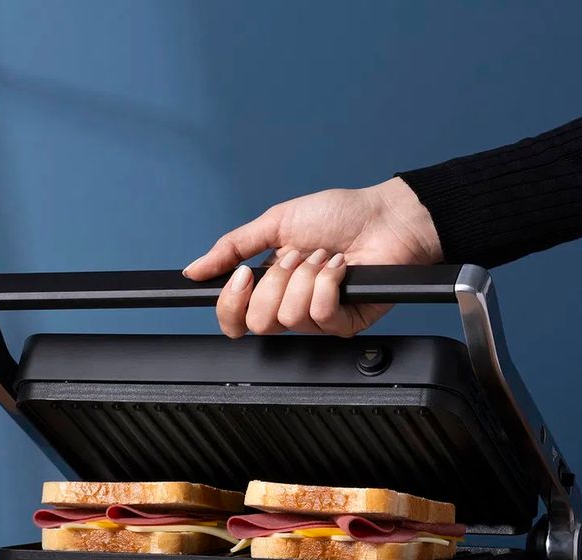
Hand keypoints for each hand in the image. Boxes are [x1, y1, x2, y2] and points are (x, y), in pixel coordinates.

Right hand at [183, 178, 441, 336]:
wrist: (386, 217)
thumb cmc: (340, 215)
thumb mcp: (275, 222)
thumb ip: (231, 248)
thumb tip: (194, 270)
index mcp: (267, 285)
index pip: (233, 318)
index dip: (231, 303)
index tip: (243, 274)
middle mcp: (288, 305)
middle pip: (257, 322)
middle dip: (275, 281)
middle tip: (296, 257)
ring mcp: (316, 317)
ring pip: (289, 317)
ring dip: (306, 277)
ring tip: (324, 258)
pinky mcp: (344, 323)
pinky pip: (321, 315)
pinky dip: (329, 283)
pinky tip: (341, 268)